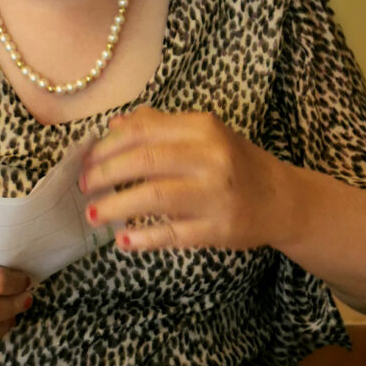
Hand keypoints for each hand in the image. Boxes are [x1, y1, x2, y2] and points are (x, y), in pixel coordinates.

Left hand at [80, 107, 285, 251]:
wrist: (281, 198)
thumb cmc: (234, 162)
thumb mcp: (203, 134)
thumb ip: (160, 126)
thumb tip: (114, 124)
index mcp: (202, 128)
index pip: (142, 131)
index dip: (106, 146)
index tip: (85, 160)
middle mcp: (210, 157)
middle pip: (144, 161)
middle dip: (104, 175)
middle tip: (84, 187)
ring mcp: (215, 195)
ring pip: (153, 198)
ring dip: (116, 207)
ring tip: (94, 214)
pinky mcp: (219, 229)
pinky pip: (173, 234)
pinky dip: (143, 238)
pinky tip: (123, 240)